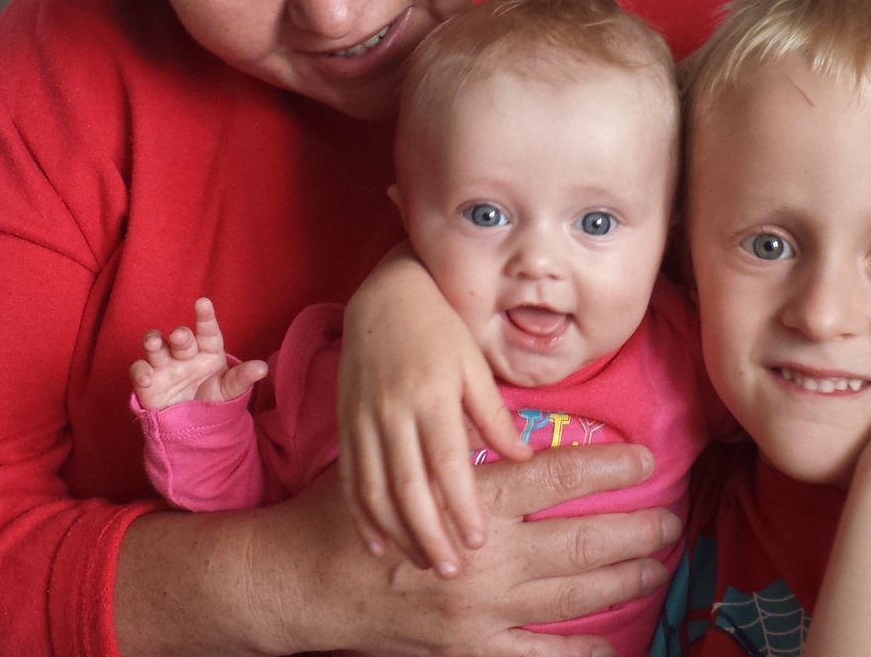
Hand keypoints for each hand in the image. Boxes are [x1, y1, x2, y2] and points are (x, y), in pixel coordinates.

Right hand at [116, 443, 679, 656]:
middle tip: (671, 519)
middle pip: (579, 541)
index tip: (647, 459)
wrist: (303, 579)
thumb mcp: (405, 460)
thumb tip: (524, 436)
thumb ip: (465, 450)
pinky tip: (614, 645)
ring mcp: (479, 610)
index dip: (608, 468)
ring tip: (657, 562)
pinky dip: (579, 653)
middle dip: (633, 530)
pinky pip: (537, 655)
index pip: (557, 478)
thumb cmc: (353, 509)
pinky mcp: (467, 647)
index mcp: (470, 502)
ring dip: (620, 578)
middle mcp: (484, 557)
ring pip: (570, 594)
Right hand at [130, 297, 268, 409]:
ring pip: (155, 346)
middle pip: (181, 339)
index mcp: (207, 351)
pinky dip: (140, 371)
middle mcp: (184, 354)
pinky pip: (139, 370)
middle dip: (180, 335)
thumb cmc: (213, 400)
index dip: (205, 317)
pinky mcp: (147, 381)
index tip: (203, 302)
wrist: (192, 426)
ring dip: (153, 342)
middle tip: (181, 336)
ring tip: (154, 343)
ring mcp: (164, 366)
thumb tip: (263, 368)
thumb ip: (242, 379)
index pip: (207, 331)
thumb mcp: (229, 391)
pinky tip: (146, 378)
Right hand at [338, 247, 533, 574]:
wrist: (383, 297)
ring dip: (396, 533)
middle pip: (407, 485)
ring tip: (421, 565)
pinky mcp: (345, 426)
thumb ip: (494, 413)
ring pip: (374, 489)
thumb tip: (525, 459)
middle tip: (451, 573)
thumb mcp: (473, 363)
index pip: (445, 460)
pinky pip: (350, 479)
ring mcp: (362, 421)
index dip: (461, 504)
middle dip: (428, 533)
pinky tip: (377, 545)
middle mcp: (391, 411)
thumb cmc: (439, 329)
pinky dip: (361, 516)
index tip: (478, 542)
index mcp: (430, 394)